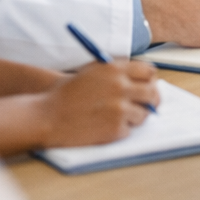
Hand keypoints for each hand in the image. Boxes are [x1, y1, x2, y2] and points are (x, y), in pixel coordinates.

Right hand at [37, 61, 161, 146]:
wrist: (47, 116)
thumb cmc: (67, 95)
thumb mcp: (92, 72)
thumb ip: (118, 73)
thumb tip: (147, 81)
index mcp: (114, 69)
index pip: (149, 72)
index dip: (150, 81)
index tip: (148, 87)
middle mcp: (120, 87)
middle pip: (152, 93)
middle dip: (151, 101)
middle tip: (146, 107)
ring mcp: (119, 108)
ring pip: (143, 115)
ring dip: (133, 118)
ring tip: (111, 117)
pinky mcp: (116, 128)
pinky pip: (129, 130)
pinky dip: (119, 131)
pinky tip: (101, 127)